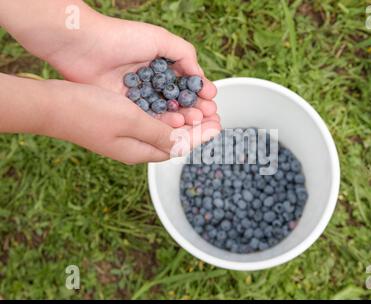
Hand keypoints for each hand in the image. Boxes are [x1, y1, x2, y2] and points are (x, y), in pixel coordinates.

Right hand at [37, 79, 219, 163]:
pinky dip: (167, 115)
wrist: (53, 105)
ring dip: (184, 122)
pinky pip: (152, 123)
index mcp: (140, 151)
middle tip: (215, 117)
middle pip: (174, 141)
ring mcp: (127, 137)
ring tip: (201, 110)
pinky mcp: (120, 125)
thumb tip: (185, 146)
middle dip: (196, 130)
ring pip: (164, 131)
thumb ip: (160, 134)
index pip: (179, 147)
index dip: (201, 136)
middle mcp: (136, 148)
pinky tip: (174, 106)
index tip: (218, 126)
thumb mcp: (131, 121)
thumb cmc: (90, 111)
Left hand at [44, 14, 218, 127]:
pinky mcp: (127, 108)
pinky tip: (177, 123)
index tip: (212, 100)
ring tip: (198, 121)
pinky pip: (150, 119)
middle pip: (180, 102)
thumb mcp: (160, 39)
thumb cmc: (122, 38)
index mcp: (162, 66)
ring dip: (185, 118)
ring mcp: (140, 97)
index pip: (186, 85)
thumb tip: (201, 77)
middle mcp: (152, 84)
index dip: (201, 94)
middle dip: (197, 109)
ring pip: (167, 112)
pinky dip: (164, 122)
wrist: (84, 46)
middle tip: (210, 116)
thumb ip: (185, 55)